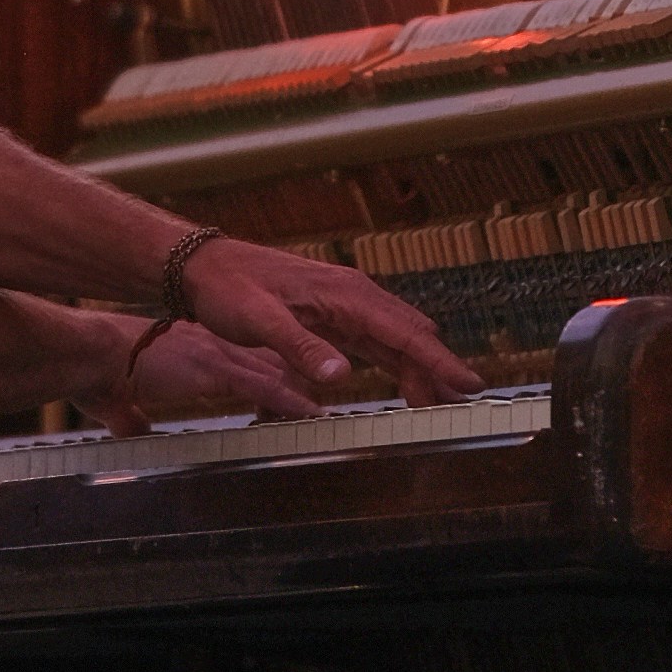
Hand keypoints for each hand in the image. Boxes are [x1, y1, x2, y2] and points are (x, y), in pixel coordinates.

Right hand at [86, 320, 324, 437]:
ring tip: (326, 411)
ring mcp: (213, 356)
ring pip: (271, 374)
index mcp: (188, 350)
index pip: (238, 360)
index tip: (282, 387)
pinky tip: (310, 411)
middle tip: (320, 401)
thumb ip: (131, 418)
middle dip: (293, 382)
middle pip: (264, 363)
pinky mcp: (212, 370)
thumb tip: (132, 433)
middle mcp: (208, 346)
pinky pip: (261, 386)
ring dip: (299, 394)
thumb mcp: (118, 402)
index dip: (263, 375)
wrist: (88, 354)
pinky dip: (288, 400)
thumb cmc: (95, 374)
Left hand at [181, 238, 481, 406]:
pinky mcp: (333, 316)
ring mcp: (345, 305)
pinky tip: (407, 383)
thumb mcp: (260, 321)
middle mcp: (353, 296)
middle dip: (438, 369)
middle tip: (461, 404)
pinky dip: (396, 363)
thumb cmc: (229, 288)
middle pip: (410, 336)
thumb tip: (341, 376)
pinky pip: (376, 341)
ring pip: (396, 340)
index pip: (403, 332)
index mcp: (345, 294)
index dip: (438, 360)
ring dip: (420, 369)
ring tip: (441, 401)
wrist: (204, 266)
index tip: (468, 382)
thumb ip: (301, 348)